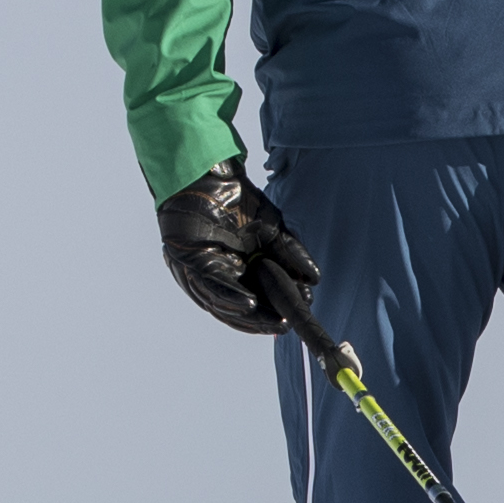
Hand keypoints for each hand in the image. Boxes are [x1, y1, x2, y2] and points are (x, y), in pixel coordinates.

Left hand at [157, 164, 318, 338]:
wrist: (208, 175)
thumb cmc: (235, 200)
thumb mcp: (272, 228)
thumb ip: (290, 253)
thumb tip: (314, 279)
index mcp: (236, 268)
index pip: (255, 297)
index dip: (272, 311)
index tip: (294, 319)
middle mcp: (218, 274)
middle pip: (239, 307)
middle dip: (263, 320)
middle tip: (285, 326)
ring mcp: (202, 271)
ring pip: (225, 302)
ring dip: (250, 316)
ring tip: (274, 322)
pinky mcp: (189, 264)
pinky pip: (211, 285)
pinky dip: (230, 297)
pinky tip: (250, 304)